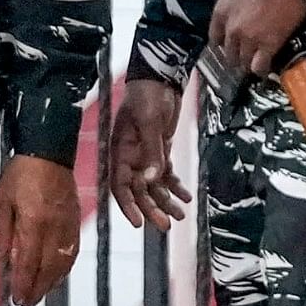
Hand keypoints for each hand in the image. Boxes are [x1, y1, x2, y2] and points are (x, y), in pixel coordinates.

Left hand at [0, 156, 83, 305]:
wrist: (49, 152)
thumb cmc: (24, 172)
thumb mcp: (2, 201)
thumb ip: (0, 232)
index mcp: (34, 224)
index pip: (29, 263)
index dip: (24, 285)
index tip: (18, 299)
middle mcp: (54, 229)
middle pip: (48, 269)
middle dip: (38, 290)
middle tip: (28, 304)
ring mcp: (68, 226)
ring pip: (64, 263)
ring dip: (52, 282)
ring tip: (42, 294)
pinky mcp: (75, 221)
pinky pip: (73, 251)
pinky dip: (66, 267)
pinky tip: (59, 273)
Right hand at [105, 79, 191, 230]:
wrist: (160, 79)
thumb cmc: (147, 97)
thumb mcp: (149, 123)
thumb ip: (151, 151)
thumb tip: (151, 179)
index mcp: (120, 152)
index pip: (119, 186)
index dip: (127, 205)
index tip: (138, 222)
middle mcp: (130, 158)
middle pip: (139, 191)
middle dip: (152, 208)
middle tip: (166, 225)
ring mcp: (145, 155)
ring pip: (154, 185)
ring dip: (166, 201)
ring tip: (180, 215)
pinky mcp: (160, 150)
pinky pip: (166, 174)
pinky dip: (175, 186)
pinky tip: (186, 196)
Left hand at [208, 0, 305, 76]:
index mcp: (222, 9)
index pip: (215, 35)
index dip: (222, 41)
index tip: (229, 43)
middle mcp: (232, 28)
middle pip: (229, 52)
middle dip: (235, 55)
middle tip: (244, 55)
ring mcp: (250, 39)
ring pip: (243, 61)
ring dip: (248, 63)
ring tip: (255, 63)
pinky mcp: (269, 46)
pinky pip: (260, 66)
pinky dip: (261, 69)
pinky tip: (265, 69)